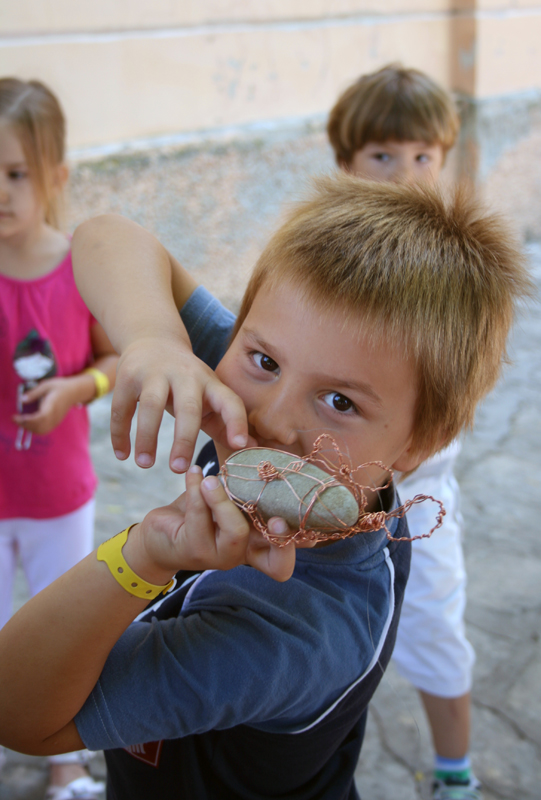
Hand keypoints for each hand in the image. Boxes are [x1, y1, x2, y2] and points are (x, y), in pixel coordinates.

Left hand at [13, 377, 86, 434]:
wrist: (75, 391)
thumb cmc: (60, 387)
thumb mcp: (46, 385)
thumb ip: (33, 393)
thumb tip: (22, 400)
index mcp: (51, 407)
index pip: (38, 418)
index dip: (26, 420)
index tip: (15, 417)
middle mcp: (54, 416)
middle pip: (38, 427)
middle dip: (25, 425)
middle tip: (15, 418)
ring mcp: (56, 421)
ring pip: (41, 431)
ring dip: (29, 428)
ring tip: (21, 421)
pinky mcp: (56, 422)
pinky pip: (44, 430)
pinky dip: (35, 429)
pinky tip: (29, 423)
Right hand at [111, 336, 255, 472]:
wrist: (153, 340)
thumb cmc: (187, 381)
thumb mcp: (208, 395)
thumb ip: (225, 422)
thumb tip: (250, 449)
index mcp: (210, 383)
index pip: (229, 401)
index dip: (237, 421)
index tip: (240, 445)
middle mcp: (185, 375)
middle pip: (187, 407)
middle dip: (184, 439)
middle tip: (178, 469)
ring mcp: (154, 373)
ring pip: (150, 405)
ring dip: (147, 437)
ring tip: (145, 464)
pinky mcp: (128, 375)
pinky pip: (122, 407)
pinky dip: (120, 433)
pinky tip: (122, 455)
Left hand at [128, 466, 296, 582]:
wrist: (158, 535)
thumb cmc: (200, 512)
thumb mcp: (227, 496)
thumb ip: (246, 482)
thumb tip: (261, 443)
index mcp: (256, 544)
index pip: (287, 556)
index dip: (302, 543)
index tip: (308, 516)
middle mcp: (243, 555)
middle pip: (277, 564)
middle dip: (281, 537)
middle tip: (277, 517)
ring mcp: (220, 556)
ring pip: (235, 531)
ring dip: (224, 500)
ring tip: (211, 478)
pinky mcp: (194, 549)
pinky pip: (200, 516)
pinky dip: (196, 490)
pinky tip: (193, 473)